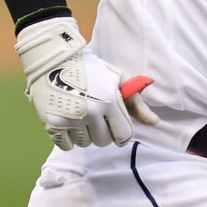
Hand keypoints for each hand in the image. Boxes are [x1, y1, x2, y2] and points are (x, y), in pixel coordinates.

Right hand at [14, 17, 159, 149]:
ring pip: (85, 144)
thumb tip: (154, 122)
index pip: (124, 136)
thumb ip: (136, 102)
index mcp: (110, 101)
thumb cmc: (90, 69)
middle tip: (96, 116)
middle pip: (103, 141)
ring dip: (85, 134)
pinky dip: (68, 138)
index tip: (116, 127)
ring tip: (80, 114)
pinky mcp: (52, 124)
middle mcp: (91, 112)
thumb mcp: (117, 79)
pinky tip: (68, 120)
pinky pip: (67, 146)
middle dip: (102, 131)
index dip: (122, 133)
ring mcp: (70, 119)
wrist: (53, 60)